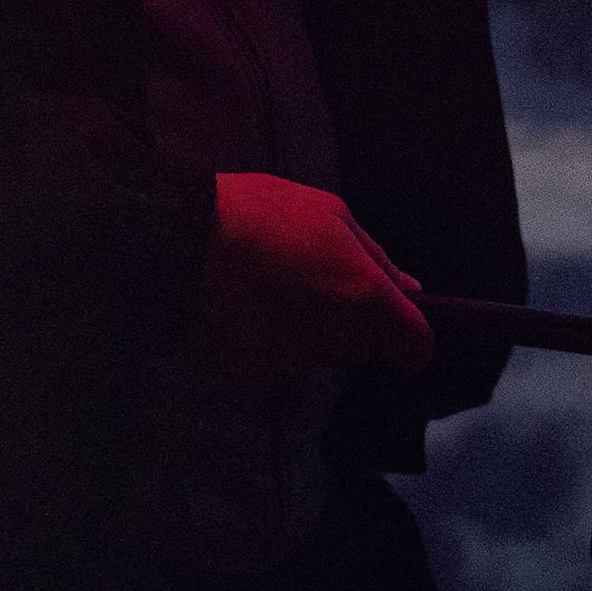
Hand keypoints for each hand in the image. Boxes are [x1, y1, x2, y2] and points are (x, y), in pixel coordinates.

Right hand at [182, 172, 433, 397]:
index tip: (389, 319)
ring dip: (303, 330)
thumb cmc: (258, 212)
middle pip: (358, 349)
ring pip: (315, 356)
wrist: (176, 239)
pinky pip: (274, 364)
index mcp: (364, 301)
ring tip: (267, 287)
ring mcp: (292, 365)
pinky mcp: (251, 378)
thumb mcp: (330, 212)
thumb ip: (378, 257)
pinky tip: (242, 308)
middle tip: (309, 278)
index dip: (407, 336)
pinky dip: (265, 343)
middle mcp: (334, 342)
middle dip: (347, 322)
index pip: (415, 348)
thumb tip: (409, 289)